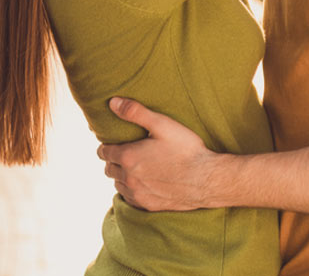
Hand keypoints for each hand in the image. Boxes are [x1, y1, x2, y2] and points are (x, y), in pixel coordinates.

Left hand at [97, 97, 215, 211]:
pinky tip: (145, 181)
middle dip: (114, 160)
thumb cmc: (186, 149)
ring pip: (118, 184)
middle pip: (109, 169)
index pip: (103, 152)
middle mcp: (128, 178)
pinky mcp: (146, 206)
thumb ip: (135, 112)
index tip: (116, 141)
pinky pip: (129, 198)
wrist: (205, 179)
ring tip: (137, 166)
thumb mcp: (162, 124)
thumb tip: (113, 102)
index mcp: (128, 157)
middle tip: (129, 151)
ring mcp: (137, 194)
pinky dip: (132, 189)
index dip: (108, 145)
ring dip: (122, 175)